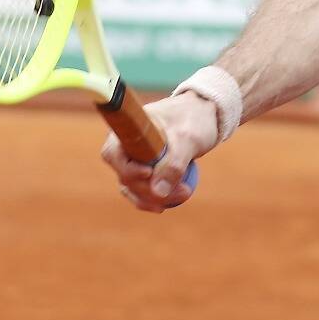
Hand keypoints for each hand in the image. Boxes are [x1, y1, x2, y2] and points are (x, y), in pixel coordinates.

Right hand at [99, 90, 217, 213]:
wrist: (205, 113)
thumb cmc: (193, 118)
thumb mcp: (188, 138)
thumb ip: (173, 164)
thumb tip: (157, 193)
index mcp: (128, 128)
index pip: (113, 154)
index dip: (127, 169)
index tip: (149, 173)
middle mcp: (125, 145)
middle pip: (125, 176)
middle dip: (151, 190)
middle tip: (184, 191)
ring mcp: (134, 158)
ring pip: (132, 188)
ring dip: (154, 198)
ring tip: (183, 195)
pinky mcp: (145, 169)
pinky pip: (141, 190)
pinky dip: (153, 199)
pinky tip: (167, 205)